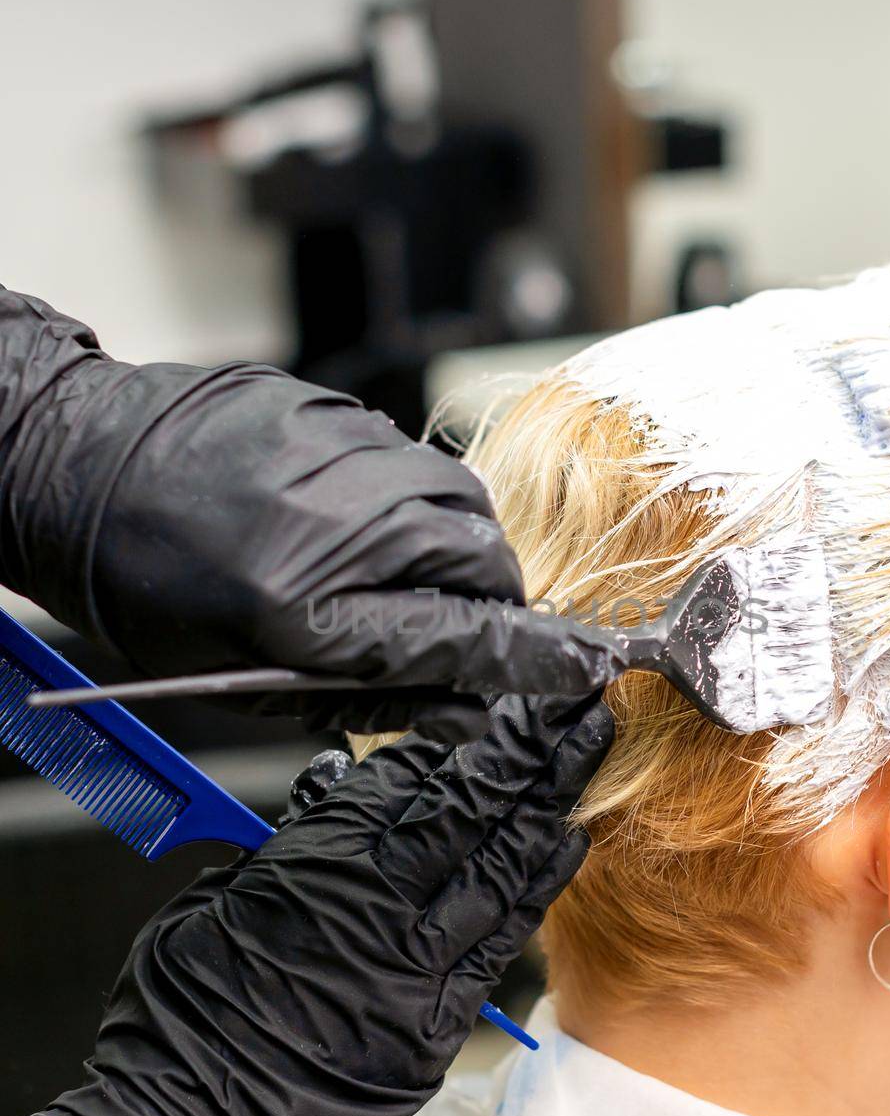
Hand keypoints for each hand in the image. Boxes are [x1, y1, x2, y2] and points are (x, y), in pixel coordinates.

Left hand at [0, 291, 618, 739]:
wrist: (73, 468)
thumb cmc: (144, 583)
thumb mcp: (245, 673)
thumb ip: (370, 689)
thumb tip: (464, 708)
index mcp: (308, 606)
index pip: (463, 639)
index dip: (535, 661)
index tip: (590, 668)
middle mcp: (341, 520)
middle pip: (483, 562)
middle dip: (482, 601)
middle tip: (443, 623)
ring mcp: (342, 450)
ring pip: (456, 504)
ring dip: (449, 544)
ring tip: (387, 564)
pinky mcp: (334, 407)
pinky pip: (408, 459)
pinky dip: (402, 496)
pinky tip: (344, 512)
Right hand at [33, 693, 612, 1115]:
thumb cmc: (185, 1012)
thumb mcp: (219, 898)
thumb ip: (289, 843)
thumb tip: (330, 789)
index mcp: (319, 860)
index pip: (401, 782)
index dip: (445, 748)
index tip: (477, 723)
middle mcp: (381, 902)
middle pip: (470, 808)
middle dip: (526, 751)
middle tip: (570, 707)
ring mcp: (419, 963)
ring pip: (500, 864)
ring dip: (548, 803)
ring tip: (585, 752)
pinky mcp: (438, 1021)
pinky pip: (503, 938)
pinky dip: (538, 883)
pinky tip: (567, 842)